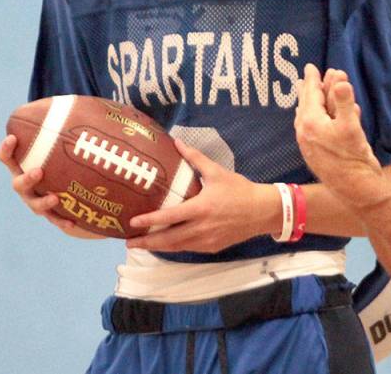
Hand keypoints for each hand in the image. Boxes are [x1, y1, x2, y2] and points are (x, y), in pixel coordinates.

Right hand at [0, 134, 100, 237]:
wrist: (79, 192)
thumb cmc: (71, 160)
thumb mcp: (74, 142)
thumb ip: (76, 125)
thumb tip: (93, 101)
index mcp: (27, 164)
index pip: (9, 157)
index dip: (7, 149)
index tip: (13, 138)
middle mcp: (29, 185)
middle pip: (18, 184)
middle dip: (26, 178)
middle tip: (38, 171)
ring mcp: (39, 202)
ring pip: (35, 205)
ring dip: (42, 202)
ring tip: (55, 198)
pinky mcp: (54, 217)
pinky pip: (56, 221)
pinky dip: (63, 222)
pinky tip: (73, 224)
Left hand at [126, 139, 279, 251]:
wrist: (262, 211)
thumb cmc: (239, 189)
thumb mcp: (217, 171)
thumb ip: (195, 158)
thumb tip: (176, 141)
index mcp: (201, 208)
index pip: (169, 217)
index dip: (149, 220)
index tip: (133, 222)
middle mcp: (201, 228)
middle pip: (168, 240)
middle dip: (146, 242)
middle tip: (128, 241)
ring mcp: (207, 241)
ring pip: (177, 247)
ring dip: (158, 247)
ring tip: (141, 244)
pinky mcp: (212, 248)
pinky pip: (189, 249)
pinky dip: (174, 247)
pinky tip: (165, 243)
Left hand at [294, 64, 383, 205]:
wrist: (355, 189)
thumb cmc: (353, 158)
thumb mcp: (351, 127)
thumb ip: (345, 103)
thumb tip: (339, 82)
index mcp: (310, 123)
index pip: (311, 94)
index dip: (313, 79)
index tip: (311, 67)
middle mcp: (306, 132)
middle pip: (307, 104)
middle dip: (313, 88)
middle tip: (311, 75)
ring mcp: (310, 143)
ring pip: (311, 116)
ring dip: (318, 102)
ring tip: (318, 93)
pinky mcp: (317, 153)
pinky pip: (316, 128)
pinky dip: (323, 116)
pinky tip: (330, 115)